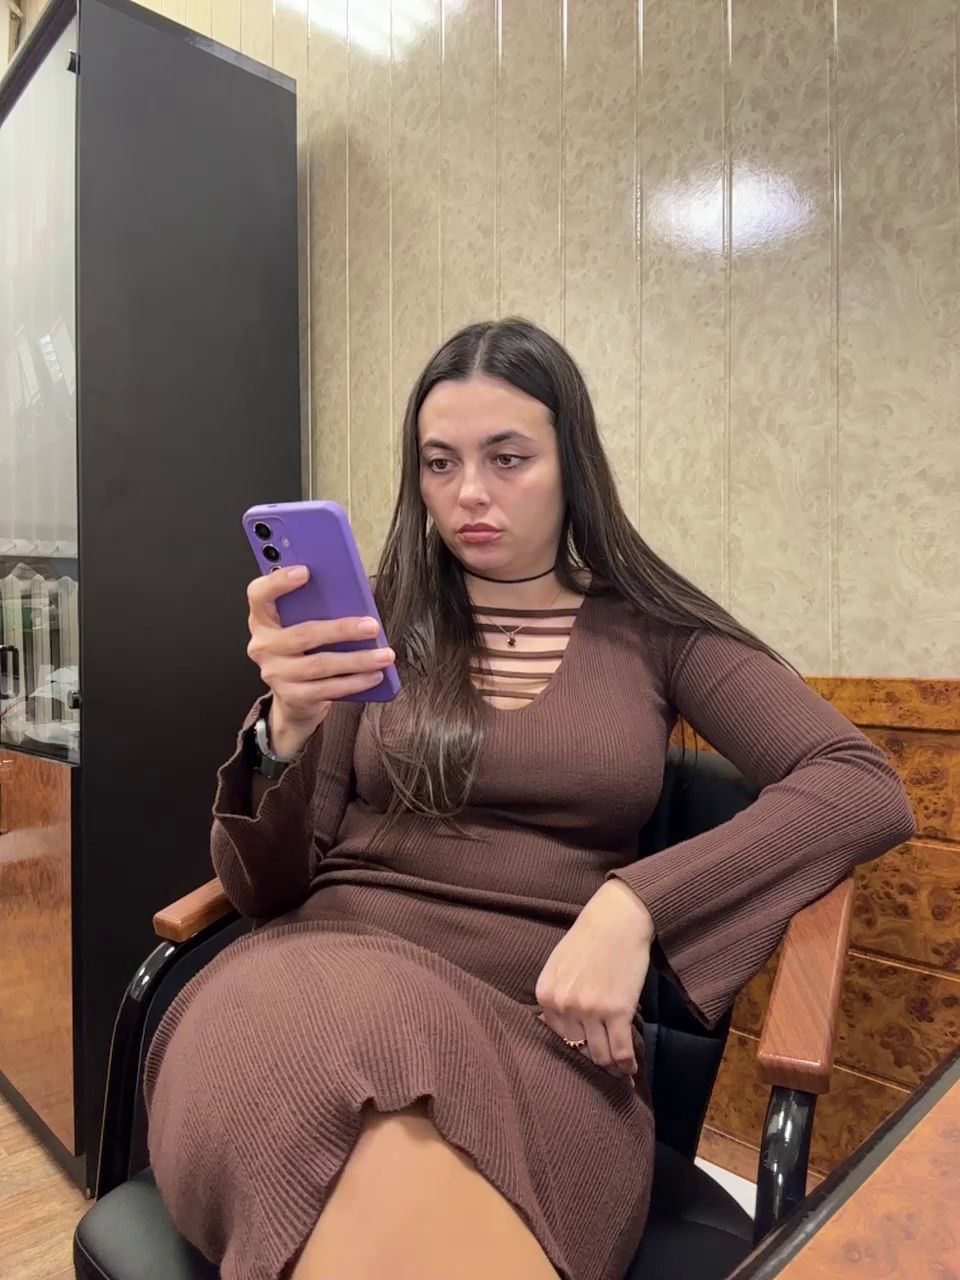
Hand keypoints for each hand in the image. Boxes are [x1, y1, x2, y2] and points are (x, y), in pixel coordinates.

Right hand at [245, 566, 394, 756]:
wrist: (295, 697)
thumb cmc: (305, 649)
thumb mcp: (303, 624)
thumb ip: (317, 607)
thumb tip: (356, 594)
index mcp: (263, 619)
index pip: (259, 594)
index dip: (278, 581)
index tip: (305, 571)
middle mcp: (263, 646)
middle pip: (303, 635)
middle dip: (342, 630)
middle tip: (372, 626)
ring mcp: (275, 674)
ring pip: (320, 665)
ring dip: (357, 660)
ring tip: (384, 655)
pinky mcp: (292, 697)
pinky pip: (327, 689)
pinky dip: (354, 682)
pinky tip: (375, 675)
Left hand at [535, 879, 654, 1082]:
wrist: (618, 918)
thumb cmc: (589, 938)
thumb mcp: (558, 964)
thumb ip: (555, 995)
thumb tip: (556, 1026)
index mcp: (546, 994)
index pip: (558, 1036)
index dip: (576, 1046)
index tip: (589, 1052)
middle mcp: (564, 1005)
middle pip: (578, 1049)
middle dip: (594, 1061)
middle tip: (607, 1068)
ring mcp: (591, 1009)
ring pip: (600, 1055)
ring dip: (611, 1067)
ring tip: (620, 1071)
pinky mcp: (618, 1010)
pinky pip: (621, 1050)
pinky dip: (627, 1064)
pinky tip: (632, 1068)